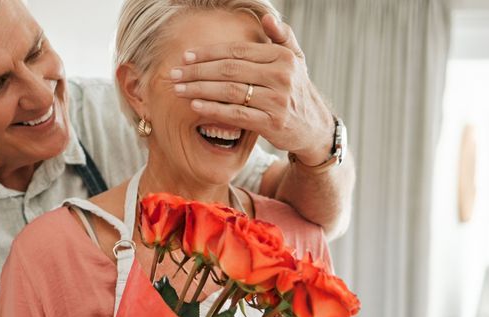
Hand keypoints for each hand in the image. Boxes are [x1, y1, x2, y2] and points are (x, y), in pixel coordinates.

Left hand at [171, 14, 334, 164]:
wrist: (314, 127)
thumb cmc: (297, 90)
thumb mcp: (296, 61)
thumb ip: (282, 37)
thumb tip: (267, 18)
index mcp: (282, 56)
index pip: (237, 51)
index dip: (209, 53)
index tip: (186, 56)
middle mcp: (281, 76)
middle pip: (229, 70)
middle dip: (197, 71)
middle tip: (174, 74)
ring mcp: (277, 100)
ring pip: (230, 92)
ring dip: (199, 90)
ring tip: (178, 90)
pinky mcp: (272, 123)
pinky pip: (236, 114)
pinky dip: (213, 110)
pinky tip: (195, 106)